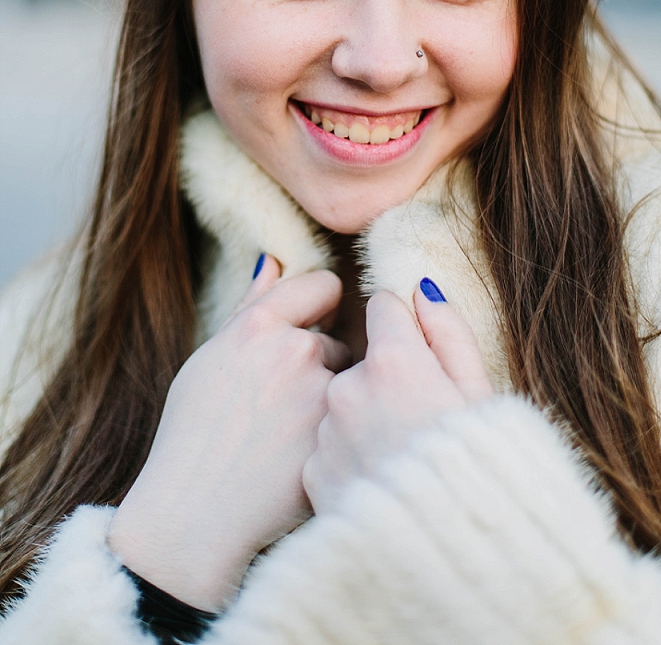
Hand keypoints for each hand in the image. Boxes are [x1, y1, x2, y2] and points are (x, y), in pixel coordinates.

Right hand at [109, 257, 349, 611]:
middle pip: (336, 336)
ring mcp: (323, 395)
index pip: (323, 284)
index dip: (319, 304)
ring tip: (288, 430)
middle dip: (319, 359)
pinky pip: (351, 417)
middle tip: (282, 399)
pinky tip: (300, 453)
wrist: (194, 515)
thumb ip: (249, 306)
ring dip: (330, 394)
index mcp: (258, 325)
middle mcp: (297, 350)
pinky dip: (335, 430)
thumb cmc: (192, 433)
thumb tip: (273, 260)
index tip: (310, 323)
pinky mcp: (341, 435)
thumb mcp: (208, 358)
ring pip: (347, 378)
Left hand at [303, 283, 491, 513]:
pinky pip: (329, 449)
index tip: (416, 353)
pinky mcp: (313, 473)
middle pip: (362, 363)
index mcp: (393, 359)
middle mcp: (348, 388)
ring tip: (398, 458)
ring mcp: (326, 432)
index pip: (383, 308)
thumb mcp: (478, 394)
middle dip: (384, 381)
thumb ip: (448, 333)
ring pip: (342, 407)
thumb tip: (422, 290)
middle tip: (415, 422)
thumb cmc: (477, 470)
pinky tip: (378, 481)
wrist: (445, 553)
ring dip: (363, 421)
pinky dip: (348, 459)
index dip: (402, 328)